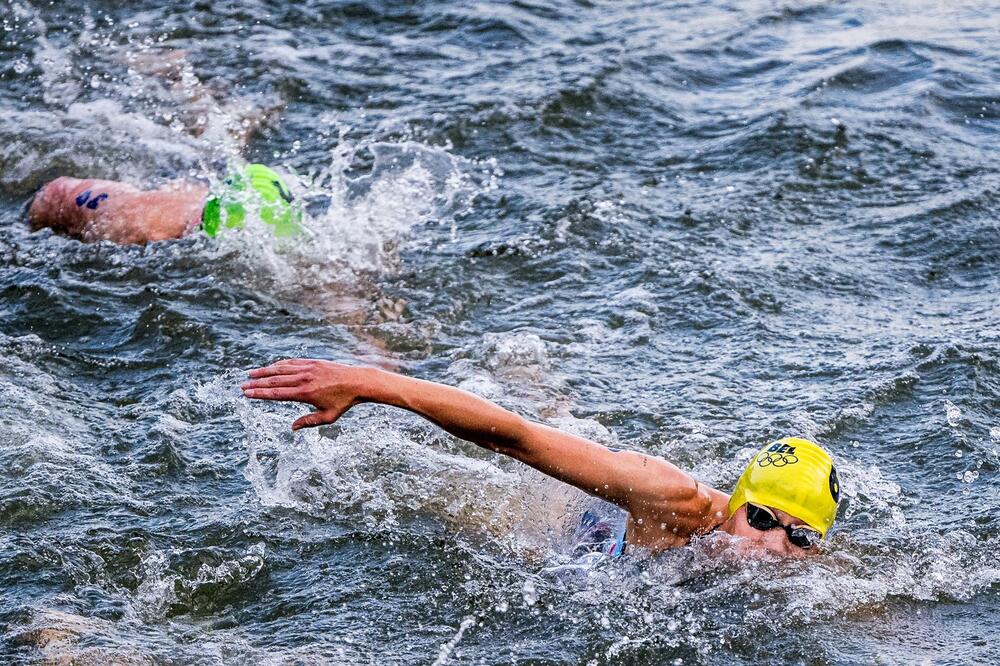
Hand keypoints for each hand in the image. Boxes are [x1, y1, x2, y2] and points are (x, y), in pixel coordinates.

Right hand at [242, 359, 364, 429]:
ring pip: (281, 369)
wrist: (358, 381)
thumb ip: (309, 422)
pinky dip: (280, 364)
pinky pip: (292, 362)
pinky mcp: (313, 362)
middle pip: (275, 380)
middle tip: (242, 386)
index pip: (277, 393)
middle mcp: (304, 379)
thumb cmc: (344, 402)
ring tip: (251, 374)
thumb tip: (292, 428)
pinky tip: (272, 366)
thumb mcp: (328, 417)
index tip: (247, 394)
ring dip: (265, 371)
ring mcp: (308, 368)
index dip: (260, 394)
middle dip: (257, 383)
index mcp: (305, 394)